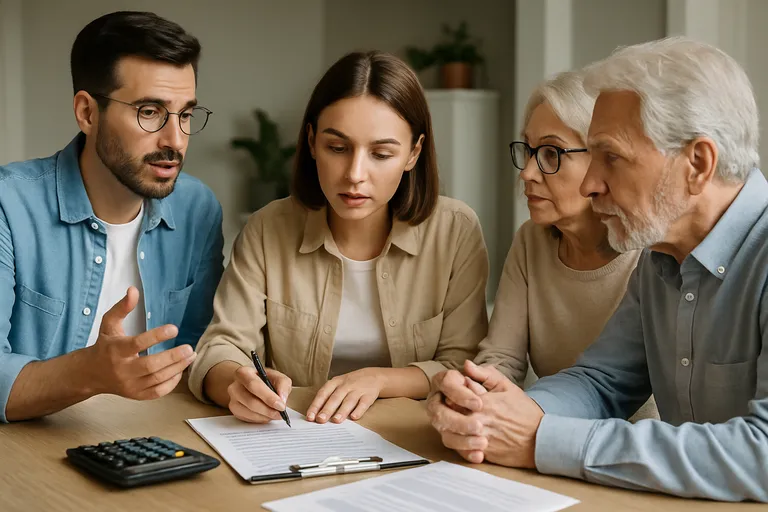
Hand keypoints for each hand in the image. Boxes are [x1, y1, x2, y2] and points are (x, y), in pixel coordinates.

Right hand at [85, 287, 193, 399]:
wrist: (91, 374)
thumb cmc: (105, 345)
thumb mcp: (109, 324)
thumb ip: (122, 307)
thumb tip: (134, 290)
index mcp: (116, 350)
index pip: (138, 343)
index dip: (157, 336)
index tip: (174, 328)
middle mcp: (122, 369)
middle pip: (151, 365)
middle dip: (173, 356)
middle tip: (190, 348)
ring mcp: (129, 385)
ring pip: (157, 378)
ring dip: (178, 367)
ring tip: (191, 356)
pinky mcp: (136, 395)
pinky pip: (158, 391)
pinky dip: (172, 382)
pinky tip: (181, 370)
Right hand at [227, 366, 291, 423]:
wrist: (253, 385)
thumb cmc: (265, 380)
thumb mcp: (277, 377)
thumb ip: (282, 384)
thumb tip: (282, 399)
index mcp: (244, 373)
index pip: (254, 385)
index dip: (268, 397)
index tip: (280, 405)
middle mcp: (235, 386)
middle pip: (251, 401)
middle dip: (268, 410)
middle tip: (280, 413)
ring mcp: (233, 400)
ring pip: (249, 412)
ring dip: (265, 416)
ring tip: (276, 414)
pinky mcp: (234, 411)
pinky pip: (248, 419)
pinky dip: (260, 419)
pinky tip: (267, 415)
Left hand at [306, 368, 384, 422]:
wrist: (373, 376)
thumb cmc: (350, 384)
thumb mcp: (338, 385)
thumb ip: (328, 398)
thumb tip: (316, 416)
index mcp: (335, 382)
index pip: (323, 394)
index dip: (316, 405)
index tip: (310, 417)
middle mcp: (346, 385)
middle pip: (335, 398)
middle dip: (327, 409)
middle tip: (320, 420)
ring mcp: (358, 390)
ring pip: (349, 401)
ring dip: (342, 411)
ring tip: (336, 420)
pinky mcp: (369, 395)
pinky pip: (364, 403)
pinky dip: (359, 410)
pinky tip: (354, 417)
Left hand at [428, 363, 543, 467]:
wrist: (540, 439)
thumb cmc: (524, 411)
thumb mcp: (507, 387)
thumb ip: (485, 374)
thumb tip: (466, 364)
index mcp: (483, 401)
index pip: (454, 395)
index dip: (451, 394)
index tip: (452, 393)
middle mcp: (479, 419)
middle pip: (450, 414)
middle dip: (447, 411)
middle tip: (450, 409)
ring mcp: (480, 437)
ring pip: (453, 432)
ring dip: (451, 427)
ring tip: (456, 423)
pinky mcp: (483, 452)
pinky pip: (462, 448)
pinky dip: (459, 443)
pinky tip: (464, 437)